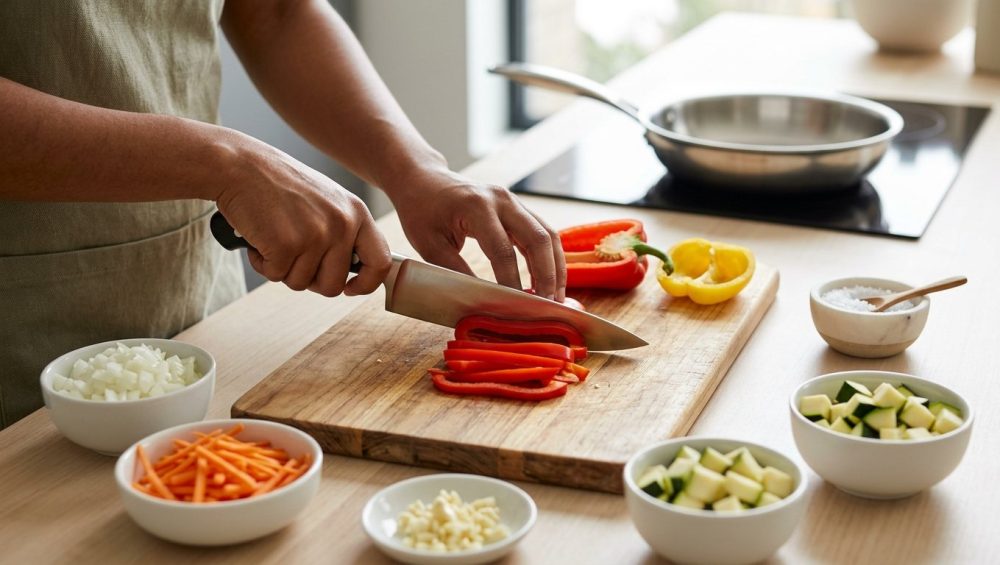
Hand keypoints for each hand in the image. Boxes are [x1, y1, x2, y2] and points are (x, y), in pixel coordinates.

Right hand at [214, 136, 391, 296]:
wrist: (239, 164)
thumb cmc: (278, 185)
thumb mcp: (326, 201)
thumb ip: (342, 231)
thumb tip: (349, 275)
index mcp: (357, 213)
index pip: (381, 262)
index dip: (366, 284)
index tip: (349, 288)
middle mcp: (342, 224)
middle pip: (333, 285)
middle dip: (309, 279)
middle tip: (291, 255)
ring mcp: (315, 235)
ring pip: (301, 283)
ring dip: (281, 268)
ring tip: (272, 235)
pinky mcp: (286, 244)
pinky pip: (275, 275)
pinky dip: (262, 262)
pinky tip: (258, 236)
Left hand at [388, 169, 566, 300]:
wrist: (424, 180)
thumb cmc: (422, 212)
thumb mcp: (430, 245)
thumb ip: (456, 271)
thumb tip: (482, 302)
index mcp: (476, 207)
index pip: (502, 251)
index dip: (512, 283)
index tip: (516, 309)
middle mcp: (501, 200)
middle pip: (538, 238)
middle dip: (547, 275)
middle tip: (548, 306)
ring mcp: (513, 201)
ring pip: (547, 234)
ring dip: (555, 267)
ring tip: (554, 297)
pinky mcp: (517, 208)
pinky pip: (541, 232)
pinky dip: (548, 257)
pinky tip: (547, 281)